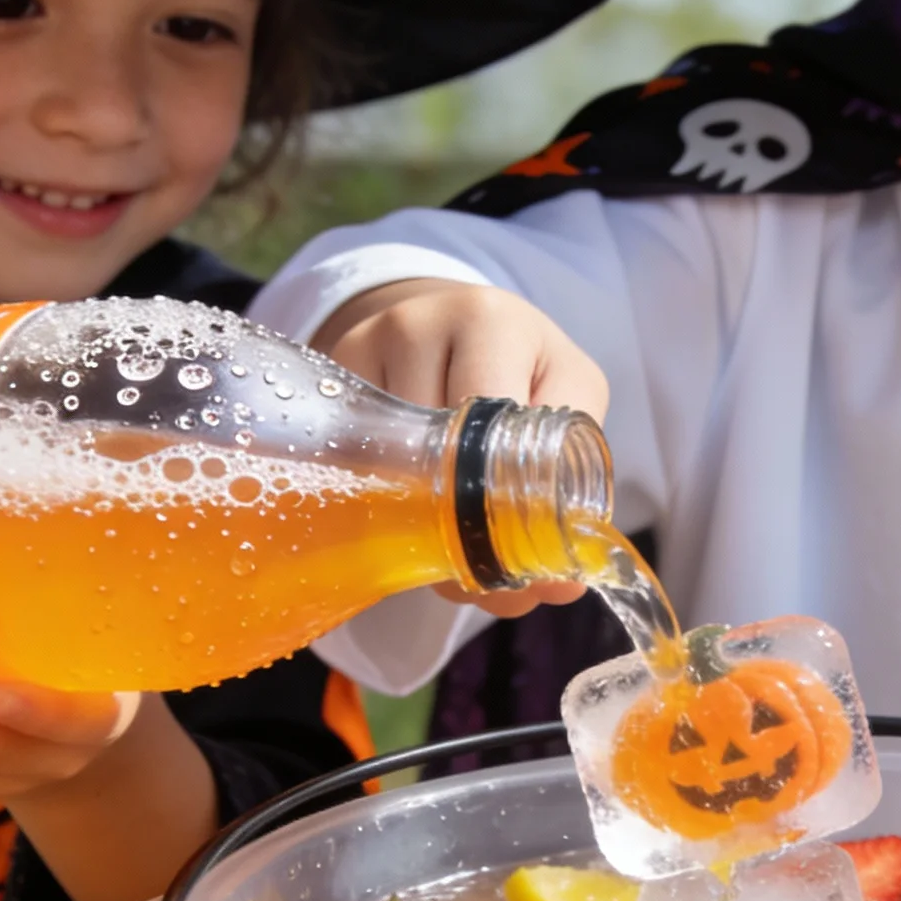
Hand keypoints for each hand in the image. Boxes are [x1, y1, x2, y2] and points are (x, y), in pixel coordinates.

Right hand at [316, 277, 609, 617]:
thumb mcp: (568, 391)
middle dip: (453, 526)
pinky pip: (346, 457)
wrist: (457, 314)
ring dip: (412, 517)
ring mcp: (361, 345)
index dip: (495, 503)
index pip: (483, 427)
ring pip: (381, 465)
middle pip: (425, 454)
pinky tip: (403, 504)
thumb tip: (557, 586)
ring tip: (443, 541)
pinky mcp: (328, 373)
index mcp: (490, 322)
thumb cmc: (524, 360)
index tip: (510, 560)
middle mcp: (416, 324)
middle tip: (475, 574)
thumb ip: (572, 478)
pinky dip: (377, 494)